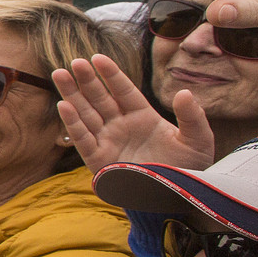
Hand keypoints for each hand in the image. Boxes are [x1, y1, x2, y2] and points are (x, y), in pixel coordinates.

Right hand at [53, 54, 213, 173]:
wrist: (176, 199)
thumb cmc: (187, 170)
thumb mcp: (198, 140)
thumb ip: (192, 116)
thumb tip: (185, 93)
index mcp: (142, 117)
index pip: (123, 90)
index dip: (111, 74)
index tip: (98, 57)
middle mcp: (121, 126)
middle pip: (99, 98)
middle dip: (86, 80)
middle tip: (74, 62)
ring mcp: (108, 141)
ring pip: (86, 113)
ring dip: (72, 94)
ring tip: (59, 73)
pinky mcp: (98, 160)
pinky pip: (83, 138)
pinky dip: (72, 123)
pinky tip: (63, 105)